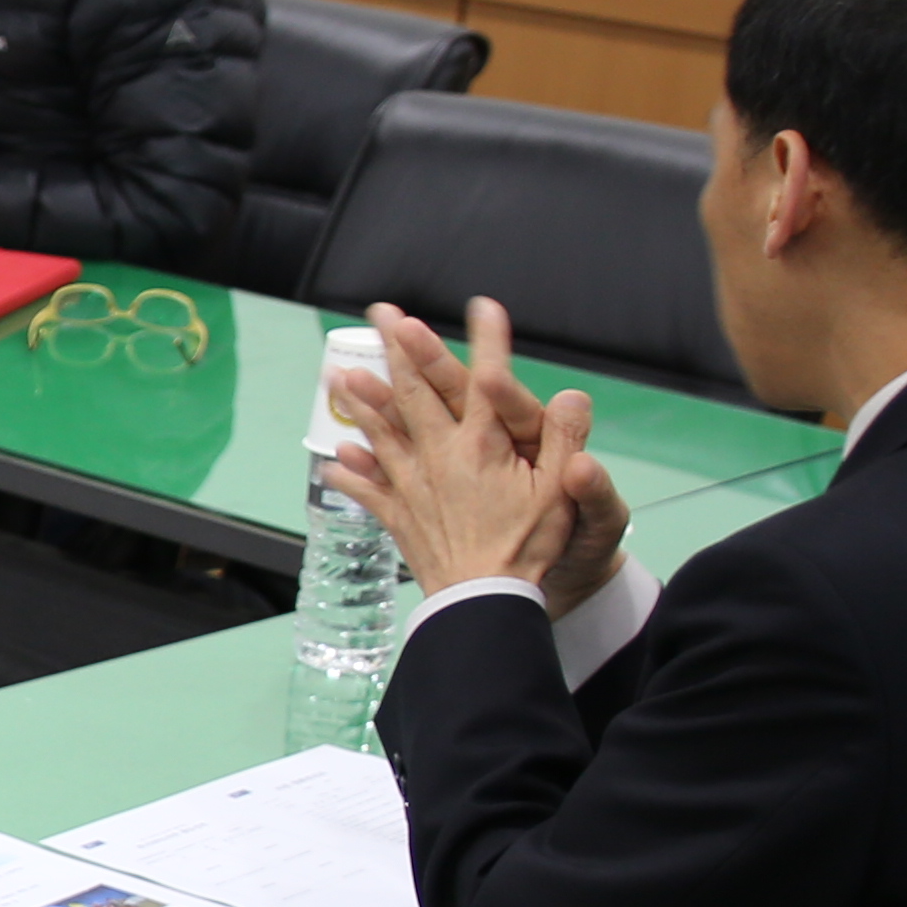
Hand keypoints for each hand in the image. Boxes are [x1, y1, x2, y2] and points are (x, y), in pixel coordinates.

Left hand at [327, 298, 621, 608]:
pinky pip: (367, 488)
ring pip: (382, 430)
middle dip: (401, 348)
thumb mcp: (560, 492)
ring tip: (341, 373)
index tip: (483, 306)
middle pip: (417, 391)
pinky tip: (333, 458)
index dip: (488, 341)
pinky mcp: (398, 514)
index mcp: (484, 444)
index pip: (487, 380)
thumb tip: (572, 396)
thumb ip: (564, 440)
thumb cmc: (527, 546)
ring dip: (363, 400)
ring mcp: (413, 483)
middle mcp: (441, 455)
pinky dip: (349, 472)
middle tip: (383, 314)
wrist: (484, 600)